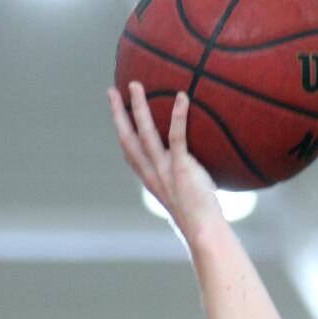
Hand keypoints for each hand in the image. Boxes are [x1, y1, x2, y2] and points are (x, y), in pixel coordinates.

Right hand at [108, 84, 220, 238]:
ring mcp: (166, 173)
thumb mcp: (184, 195)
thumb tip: (195, 166)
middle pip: (128, 140)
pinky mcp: (182, 171)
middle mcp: (152, 175)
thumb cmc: (200, 217)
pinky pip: (178, 139)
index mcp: (150, 180)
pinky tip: (182, 97)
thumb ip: (182, 178)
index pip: (129, 153)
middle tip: (113, 90)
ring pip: (146, 135)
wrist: (205, 234)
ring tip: (135, 85)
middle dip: (118, 114)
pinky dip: (178, 117)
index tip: (116, 112)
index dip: (121, 131)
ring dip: (138, 108)